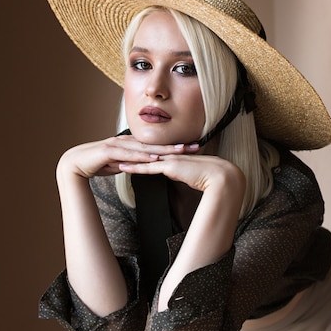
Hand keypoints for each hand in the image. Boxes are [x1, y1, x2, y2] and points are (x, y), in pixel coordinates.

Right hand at [56, 135, 199, 181]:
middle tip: (195, 146)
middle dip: (175, 145)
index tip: (191, 148)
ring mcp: (118, 144)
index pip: (155, 145)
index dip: (173, 146)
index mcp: (130, 143)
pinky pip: (129, 154)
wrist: (73, 163)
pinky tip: (154, 159)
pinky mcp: (109, 151)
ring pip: (145, 147)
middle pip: (155, 143)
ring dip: (163, 149)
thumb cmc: (95, 164)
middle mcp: (126, 141)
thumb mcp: (118, 164)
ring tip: (180, 151)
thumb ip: (131, 164)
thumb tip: (143, 167)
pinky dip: (142, 156)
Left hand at [119, 150, 244, 195]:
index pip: (152, 153)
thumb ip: (184, 173)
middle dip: (127, 153)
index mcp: (175, 156)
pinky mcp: (169, 167)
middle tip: (112, 153)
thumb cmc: (210, 177)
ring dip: (126, 159)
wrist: (220, 176)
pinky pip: (148, 168)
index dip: (138, 153)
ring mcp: (169, 159)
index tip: (126, 153)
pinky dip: (134, 168)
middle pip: (144, 153)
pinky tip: (122, 169)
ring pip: (143, 158)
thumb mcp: (193, 174)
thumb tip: (178, 175)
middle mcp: (170, 155)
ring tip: (111, 159)